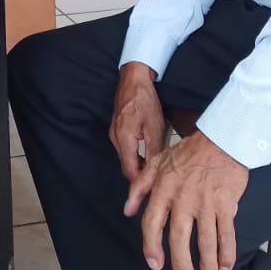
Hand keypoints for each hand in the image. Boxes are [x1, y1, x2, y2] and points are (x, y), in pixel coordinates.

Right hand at [109, 62, 165, 184]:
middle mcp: (115, 138)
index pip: (130, 171)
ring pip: (125, 158)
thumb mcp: (155, 127)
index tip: (152, 190)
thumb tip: (156, 171)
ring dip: (137, 165)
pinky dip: (134, 155)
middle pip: (126, 166)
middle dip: (139, 176)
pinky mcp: (116, 129)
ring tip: (154, 169)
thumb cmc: (144, 100)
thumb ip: (154, 151)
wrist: (133, 79)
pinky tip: (146, 154)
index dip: (140, 183)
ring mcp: (113, 133)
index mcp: (124, 139)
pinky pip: (124, 149)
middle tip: (156, 182)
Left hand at [125, 130, 247, 269]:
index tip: (155, 264)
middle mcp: (183, 200)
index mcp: (164, 190)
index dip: (151, 247)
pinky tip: (225, 266)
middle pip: (179, 238)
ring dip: (207, 264)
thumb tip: (128, 211)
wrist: (221, 140)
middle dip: (182, 264)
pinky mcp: (226, 205)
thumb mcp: (157, 163)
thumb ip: (139, 187)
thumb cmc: (188, 152)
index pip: (152, 223)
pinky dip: (227, 253)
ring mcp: (206, 204)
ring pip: (205, 241)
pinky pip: (226, 234)